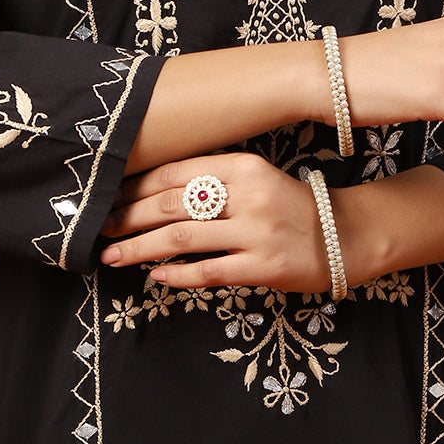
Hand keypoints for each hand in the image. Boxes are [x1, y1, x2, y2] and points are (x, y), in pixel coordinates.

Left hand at [98, 152, 328, 291]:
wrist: (343, 236)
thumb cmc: (288, 206)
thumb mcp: (254, 179)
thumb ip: (212, 180)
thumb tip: (150, 192)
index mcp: (243, 166)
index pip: (175, 172)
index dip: (136, 186)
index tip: (109, 196)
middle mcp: (248, 195)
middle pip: (171, 204)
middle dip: (128, 217)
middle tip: (101, 228)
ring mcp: (256, 232)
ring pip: (181, 238)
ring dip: (139, 248)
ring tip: (113, 256)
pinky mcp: (263, 266)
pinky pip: (208, 271)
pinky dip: (177, 275)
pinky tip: (155, 277)